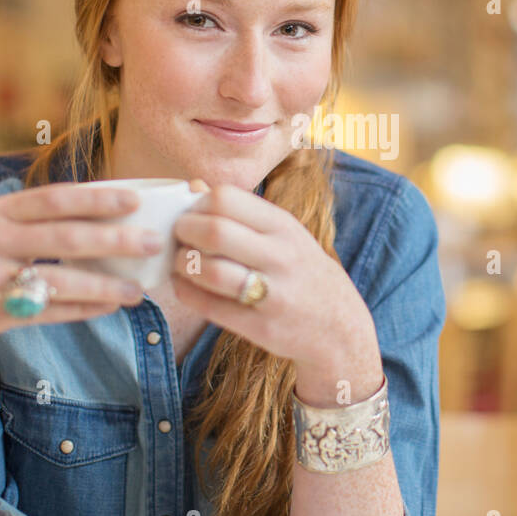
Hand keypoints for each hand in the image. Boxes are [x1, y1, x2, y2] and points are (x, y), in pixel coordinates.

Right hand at [0, 182, 161, 363]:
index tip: (136, 200)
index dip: (96, 199)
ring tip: (138, 290)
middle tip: (153, 242)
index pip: (53, 199)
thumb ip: (37, 222)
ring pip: (58, 280)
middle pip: (63, 238)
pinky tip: (109, 307)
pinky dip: (81, 310)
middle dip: (114, 240)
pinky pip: (46, 312)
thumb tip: (107, 214)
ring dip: (104, 285)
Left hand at [168, 182, 377, 374]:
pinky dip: (187, 292)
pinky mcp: (262, 327)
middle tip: (178, 237)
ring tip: (181, 263)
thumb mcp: (283, 234)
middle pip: (214, 231)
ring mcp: (274, 293)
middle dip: (184, 232)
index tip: (191, 214)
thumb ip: (241, 211)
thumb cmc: (300, 272)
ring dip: (182, 265)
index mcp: (284, 226)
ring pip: (210, 271)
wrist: (338, 327)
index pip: (226, 198)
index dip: (197, 204)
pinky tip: (186, 286)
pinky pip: (210, 306)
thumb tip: (193, 187)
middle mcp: (282, 256)